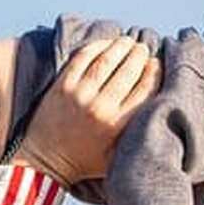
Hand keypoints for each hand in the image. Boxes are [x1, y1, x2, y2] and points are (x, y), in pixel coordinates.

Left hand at [17, 37, 159, 185]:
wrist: (46, 162)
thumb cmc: (84, 162)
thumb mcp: (116, 157)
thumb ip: (135, 135)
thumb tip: (157, 108)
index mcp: (116, 126)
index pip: (144, 91)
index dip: (154, 73)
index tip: (157, 64)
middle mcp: (100, 108)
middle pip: (127, 72)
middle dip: (139, 56)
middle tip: (144, 48)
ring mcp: (79, 94)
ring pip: (106, 61)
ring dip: (121, 47)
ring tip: (128, 42)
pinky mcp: (62, 85)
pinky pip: (83, 58)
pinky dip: (97, 47)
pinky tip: (106, 44)